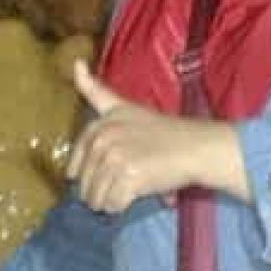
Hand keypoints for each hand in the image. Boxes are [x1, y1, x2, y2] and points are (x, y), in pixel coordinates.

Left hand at [66, 60, 250, 212]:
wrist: (195, 146)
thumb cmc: (161, 130)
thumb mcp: (124, 106)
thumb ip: (95, 90)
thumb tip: (76, 63)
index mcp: (101, 123)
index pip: (78, 151)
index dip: (79, 168)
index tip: (78, 177)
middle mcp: (104, 138)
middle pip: (85, 178)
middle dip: (94, 188)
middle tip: (113, 189)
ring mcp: (116, 157)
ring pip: (96, 194)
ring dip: (105, 201)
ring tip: (120, 197)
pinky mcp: (129, 176)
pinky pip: (112, 203)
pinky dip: (119, 207)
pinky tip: (129, 201)